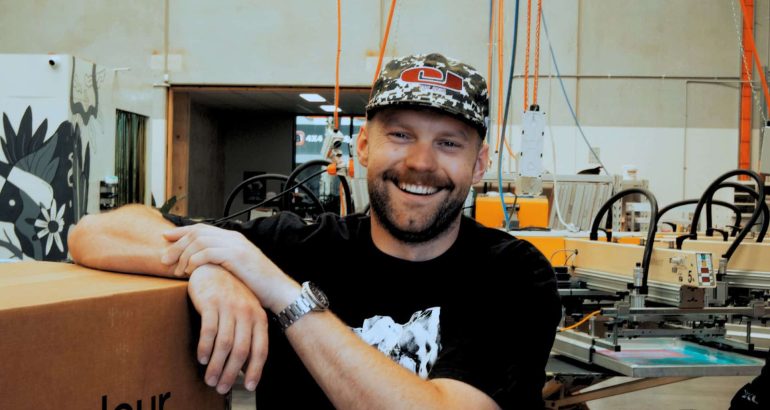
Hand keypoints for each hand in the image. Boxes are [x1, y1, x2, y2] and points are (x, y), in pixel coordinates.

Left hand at [161, 224, 257, 277]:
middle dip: (177, 244)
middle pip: (197, 232)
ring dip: (183, 255)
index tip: (165, 237)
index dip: (181, 231)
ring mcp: (235, 245)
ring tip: (177, 271)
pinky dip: (194, 261)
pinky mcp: (236, 255)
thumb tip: (201, 267)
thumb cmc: (257, 286)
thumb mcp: (236, 270)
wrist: (278, 291)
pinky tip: (189, 272)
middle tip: (164, 260)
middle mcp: (233, 237)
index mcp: (232, 238)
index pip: (201, 228)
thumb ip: (221, 263)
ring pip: (199, 241)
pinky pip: (207, 252)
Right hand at [187, 264, 267, 393]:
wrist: (215, 269)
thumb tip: (245, 367)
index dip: (255, 370)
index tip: (248, 386)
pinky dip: (205, 348)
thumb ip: (248, 335)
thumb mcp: (245, 313)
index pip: (260, 349)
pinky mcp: (212, 303)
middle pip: (241, 350)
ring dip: (216, 365)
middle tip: (220, 387)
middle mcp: (247, 312)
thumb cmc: (231, 296)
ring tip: (209, 379)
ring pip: (224, 344)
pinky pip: (209, 331)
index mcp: (258, 317)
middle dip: (230, 373)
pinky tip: (201, 358)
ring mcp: (229, 307)